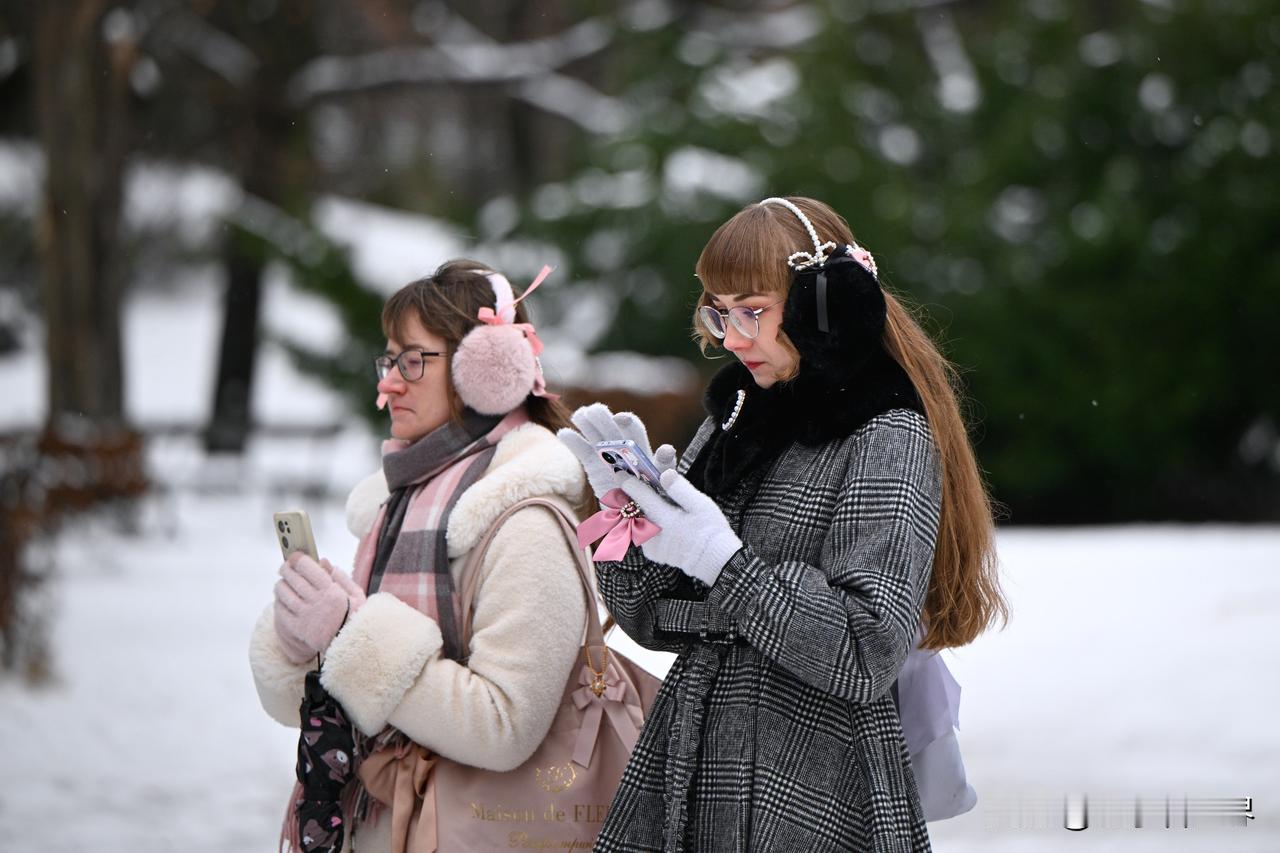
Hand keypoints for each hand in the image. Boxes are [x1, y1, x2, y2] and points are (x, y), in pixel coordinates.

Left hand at [273, 552, 366, 663]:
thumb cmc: (356, 618)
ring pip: (284, 593)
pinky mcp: (298, 628)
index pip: (308, 567)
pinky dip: (279, 602)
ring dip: (280, 585)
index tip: (294, 557)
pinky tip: (281, 600)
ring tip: (282, 583)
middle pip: (293, 578)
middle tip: (284, 567)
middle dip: (286, 569)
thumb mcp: (356, 595)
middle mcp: (316, 601)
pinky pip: (281, 610)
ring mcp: (305, 615)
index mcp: (331, 590)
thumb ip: (341, 577)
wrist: (351, 646)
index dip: (298, 559)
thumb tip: (325, 563)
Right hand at [556, 403, 676, 499]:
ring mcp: (609, 455)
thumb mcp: (665, 490)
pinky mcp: (594, 464)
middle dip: (605, 419)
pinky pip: (583, 450)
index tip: (622, 419)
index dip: (630, 424)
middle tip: (596, 411)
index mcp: (644, 452)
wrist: (638, 519)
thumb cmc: (656, 504)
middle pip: (614, 429)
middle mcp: (626, 450)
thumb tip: (666, 449)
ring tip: (580, 415)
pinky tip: (564, 433)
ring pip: (597, 435)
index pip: (637, 432)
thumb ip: (665, 470)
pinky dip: (573, 441)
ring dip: (588, 423)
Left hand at [619, 469, 742, 586]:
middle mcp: (654, 533)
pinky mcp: (652, 553)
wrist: (713, 561)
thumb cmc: (711, 530)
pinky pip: (642, 534)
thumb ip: (681, 489)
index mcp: (666, 518)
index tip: (620, 473)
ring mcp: (651, 545)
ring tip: (642, 503)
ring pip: (636, 522)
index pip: (641, 496)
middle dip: (629, 497)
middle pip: (633, 509)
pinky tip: (657, 521)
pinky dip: (645, 525)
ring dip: (638, 511)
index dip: (628, 482)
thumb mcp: (701, 505)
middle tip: (627, 486)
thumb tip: (665, 473)